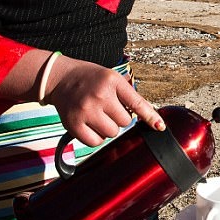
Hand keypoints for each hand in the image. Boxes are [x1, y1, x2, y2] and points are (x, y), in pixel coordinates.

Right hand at [43, 55, 164, 146]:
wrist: (59, 78)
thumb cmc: (89, 78)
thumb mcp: (111, 77)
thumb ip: (128, 94)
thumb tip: (147, 115)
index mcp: (112, 82)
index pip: (137, 103)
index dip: (150, 116)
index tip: (159, 126)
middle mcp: (100, 96)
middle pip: (125, 122)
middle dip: (119, 118)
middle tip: (108, 108)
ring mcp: (86, 111)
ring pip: (112, 133)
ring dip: (108, 128)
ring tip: (98, 115)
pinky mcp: (73, 124)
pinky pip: (95, 142)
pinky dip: (96, 138)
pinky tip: (90, 125)